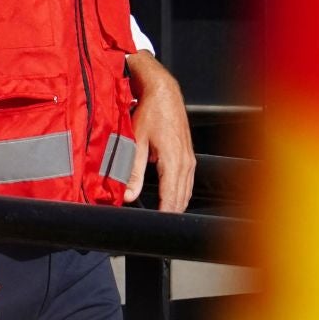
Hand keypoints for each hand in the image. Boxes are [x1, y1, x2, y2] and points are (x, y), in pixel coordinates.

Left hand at [124, 51, 194, 212]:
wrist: (164, 92)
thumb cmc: (151, 111)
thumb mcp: (136, 141)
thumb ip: (133, 170)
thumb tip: (129, 195)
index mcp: (173, 161)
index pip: (171, 200)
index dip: (163, 217)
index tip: (153, 228)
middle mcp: (185, 163)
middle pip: (180, 200)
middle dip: (169, 215)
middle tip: (154, 227)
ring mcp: (189, 160)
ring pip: (185, 193)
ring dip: (175, 206)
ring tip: (161, 217)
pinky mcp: (188, 156)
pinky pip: (187, 183)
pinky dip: (179, 194)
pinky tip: (169, 199)